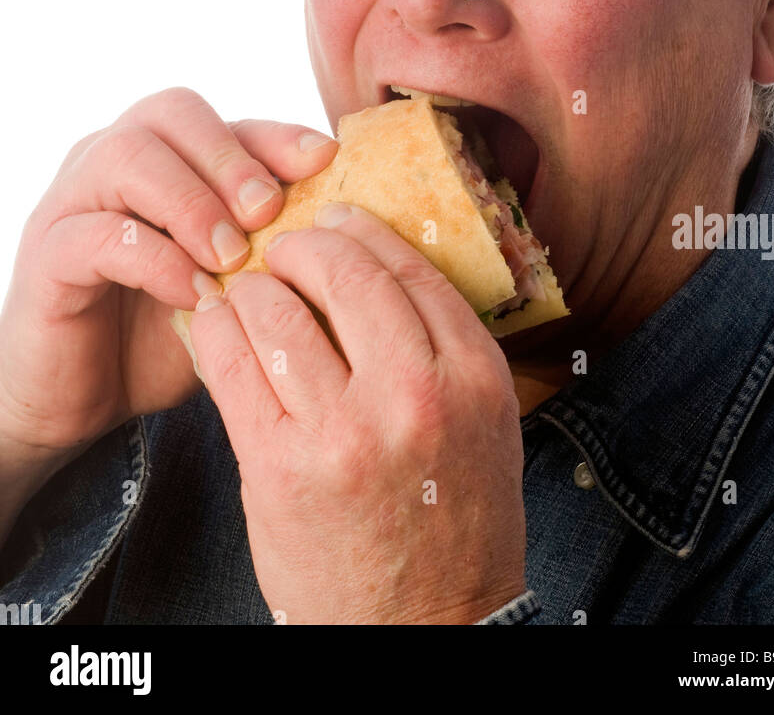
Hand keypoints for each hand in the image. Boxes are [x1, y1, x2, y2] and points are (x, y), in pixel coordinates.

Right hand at [0, 86, 338, 469]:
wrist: (86, 398)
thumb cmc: (167, 328)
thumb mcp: (234, 281)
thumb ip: (274, 244)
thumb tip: (358, 232)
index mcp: (170, 156)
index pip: (229, 119)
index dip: (278, 136)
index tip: (325, 161)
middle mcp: (118, 159)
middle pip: (175, 111)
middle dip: (232, 157)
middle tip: (270, 211)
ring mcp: (75, 199)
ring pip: (129, 156)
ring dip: (191, 200)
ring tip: (232, 255)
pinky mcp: (47, 254)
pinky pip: (97, 232)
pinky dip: (154, 257)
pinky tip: (193, 293)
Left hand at [190, 203, 526, 625]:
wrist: (427, 627)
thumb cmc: (456, 518)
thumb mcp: (485, 421)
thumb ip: (443, 343)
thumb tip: (376, 263)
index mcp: (473, 376)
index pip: (409, 267)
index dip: (362, 229)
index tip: (335, 217)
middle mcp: (415, 396)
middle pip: (343, 275)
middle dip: (302, 246)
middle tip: (282, 247)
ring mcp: (344, 433)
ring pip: (279, 312)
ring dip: (253, 286)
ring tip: (245, 288)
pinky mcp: (281, 468)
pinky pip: (234, 367)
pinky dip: (218, 329)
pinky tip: (216, 320)